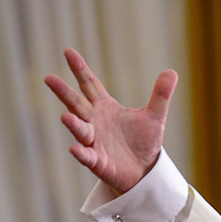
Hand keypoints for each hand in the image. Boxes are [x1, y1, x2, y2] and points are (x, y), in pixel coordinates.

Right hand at [44, 48, 174, 194]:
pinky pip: (86, 156)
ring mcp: (93, 141)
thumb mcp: (154, 116)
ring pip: (80, 129)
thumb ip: (160, 95)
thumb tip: (172, 72)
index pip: (89, 84)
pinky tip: (76, 149)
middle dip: (63, 92)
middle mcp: (94, 121)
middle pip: (76, 103)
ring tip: (66, 116)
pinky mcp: (97, 161)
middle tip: (49, 78)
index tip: (68, 51)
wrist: (144, 170)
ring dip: (73, 123)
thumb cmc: (143, 141)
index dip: (80, 69)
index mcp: (104, 107)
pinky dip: (81, 153)